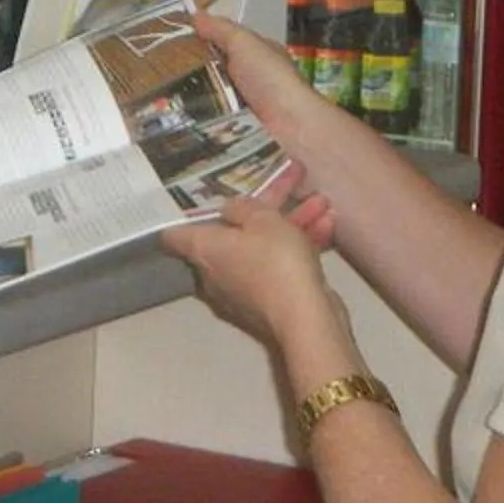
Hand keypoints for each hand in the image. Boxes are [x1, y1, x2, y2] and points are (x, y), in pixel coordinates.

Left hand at [160, 180, 341, 356]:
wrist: (306, 318)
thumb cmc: (276, 260)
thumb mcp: (263, 220)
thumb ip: (243, 207)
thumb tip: (228, 210)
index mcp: (204, 250)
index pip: (174, 235)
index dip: (181, 215)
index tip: (195, 199)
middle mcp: (216, 271)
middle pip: (233, 233)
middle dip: (265, 209)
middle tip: (288, 184)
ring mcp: (243, 289)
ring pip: (264, 247)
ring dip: (293, 223)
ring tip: (323, 202)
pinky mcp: (270, 301)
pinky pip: (280, 266)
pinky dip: (301, 246)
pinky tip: (328, 226)